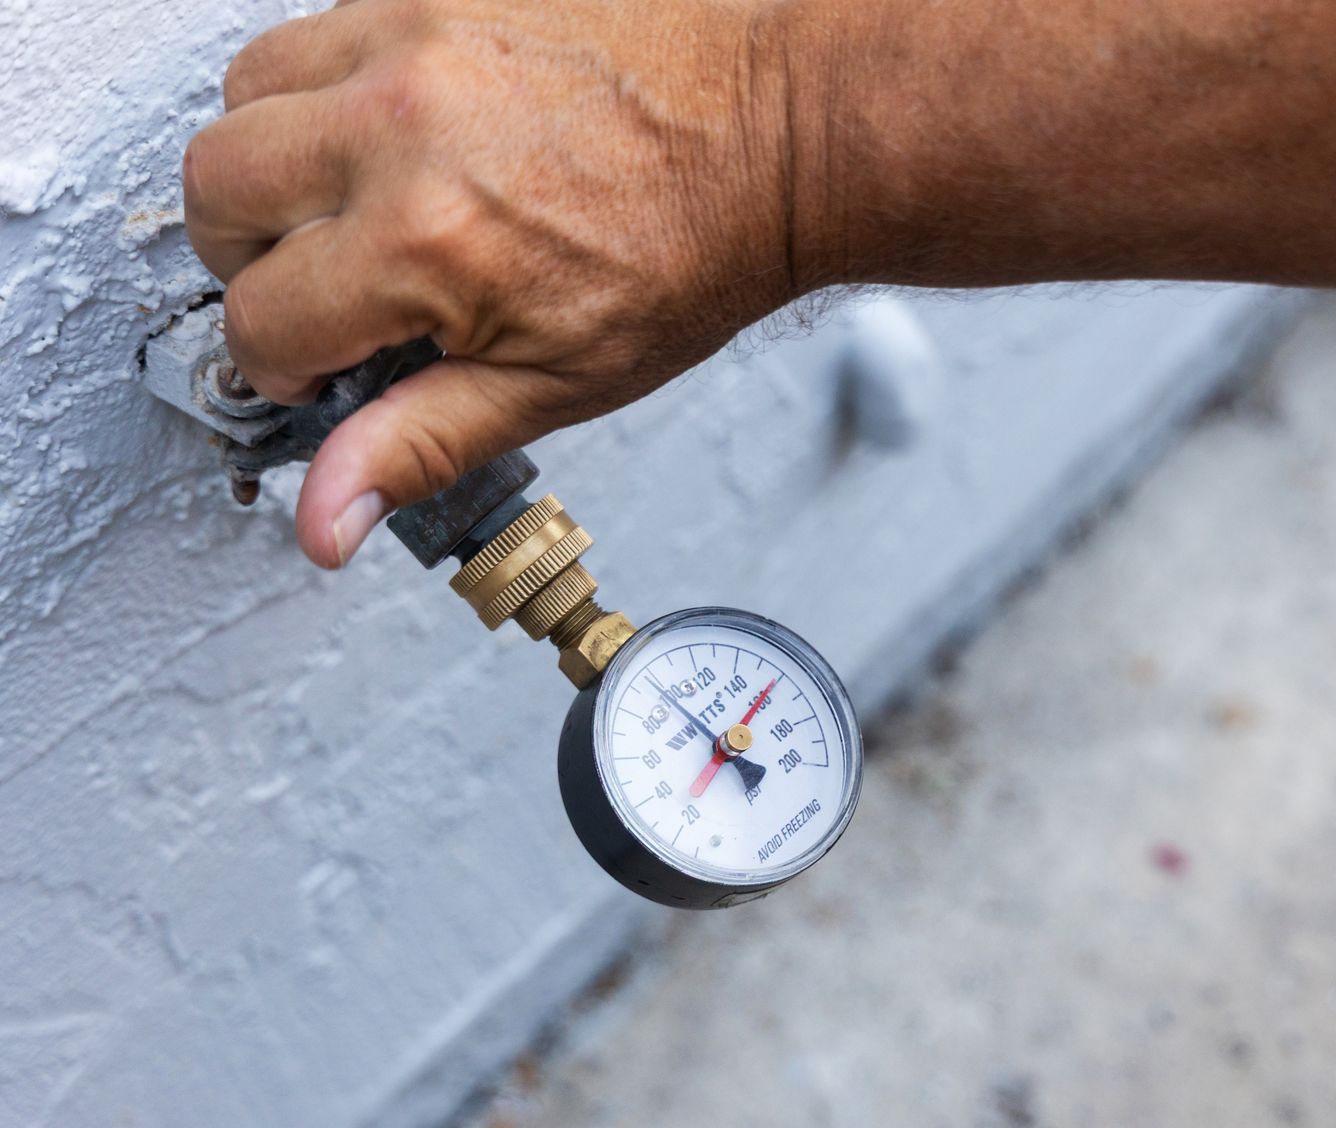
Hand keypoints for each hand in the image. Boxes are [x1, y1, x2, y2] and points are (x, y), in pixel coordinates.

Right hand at [183, 0, 812, 567]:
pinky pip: (321, 27)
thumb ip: (419, 442)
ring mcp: (414, 37)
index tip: (322, 371)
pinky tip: (399, 136)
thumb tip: (324, 523)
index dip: (284, 369)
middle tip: (319, 288)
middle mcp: (399, 125)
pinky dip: (330, 87)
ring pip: (245, 95)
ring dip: (273, 162)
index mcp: (422, 243)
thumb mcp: (555, 384)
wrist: (775, 139)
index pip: (260, 322)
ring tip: (351, 207)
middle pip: (214, 192)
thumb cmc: (691, 258)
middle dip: (248, 260)